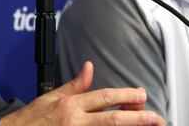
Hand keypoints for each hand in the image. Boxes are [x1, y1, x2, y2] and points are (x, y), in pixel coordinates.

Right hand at [0, 61, 163, 125]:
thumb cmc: (32, 119)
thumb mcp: (52, 96)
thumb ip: (75, 84)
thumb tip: (89, 68)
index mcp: (71, 105)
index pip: (104, 98)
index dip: (125, 96)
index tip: (142, 95)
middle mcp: (75, 121)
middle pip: (112, 119)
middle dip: (137, 118)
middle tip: (156, 118)